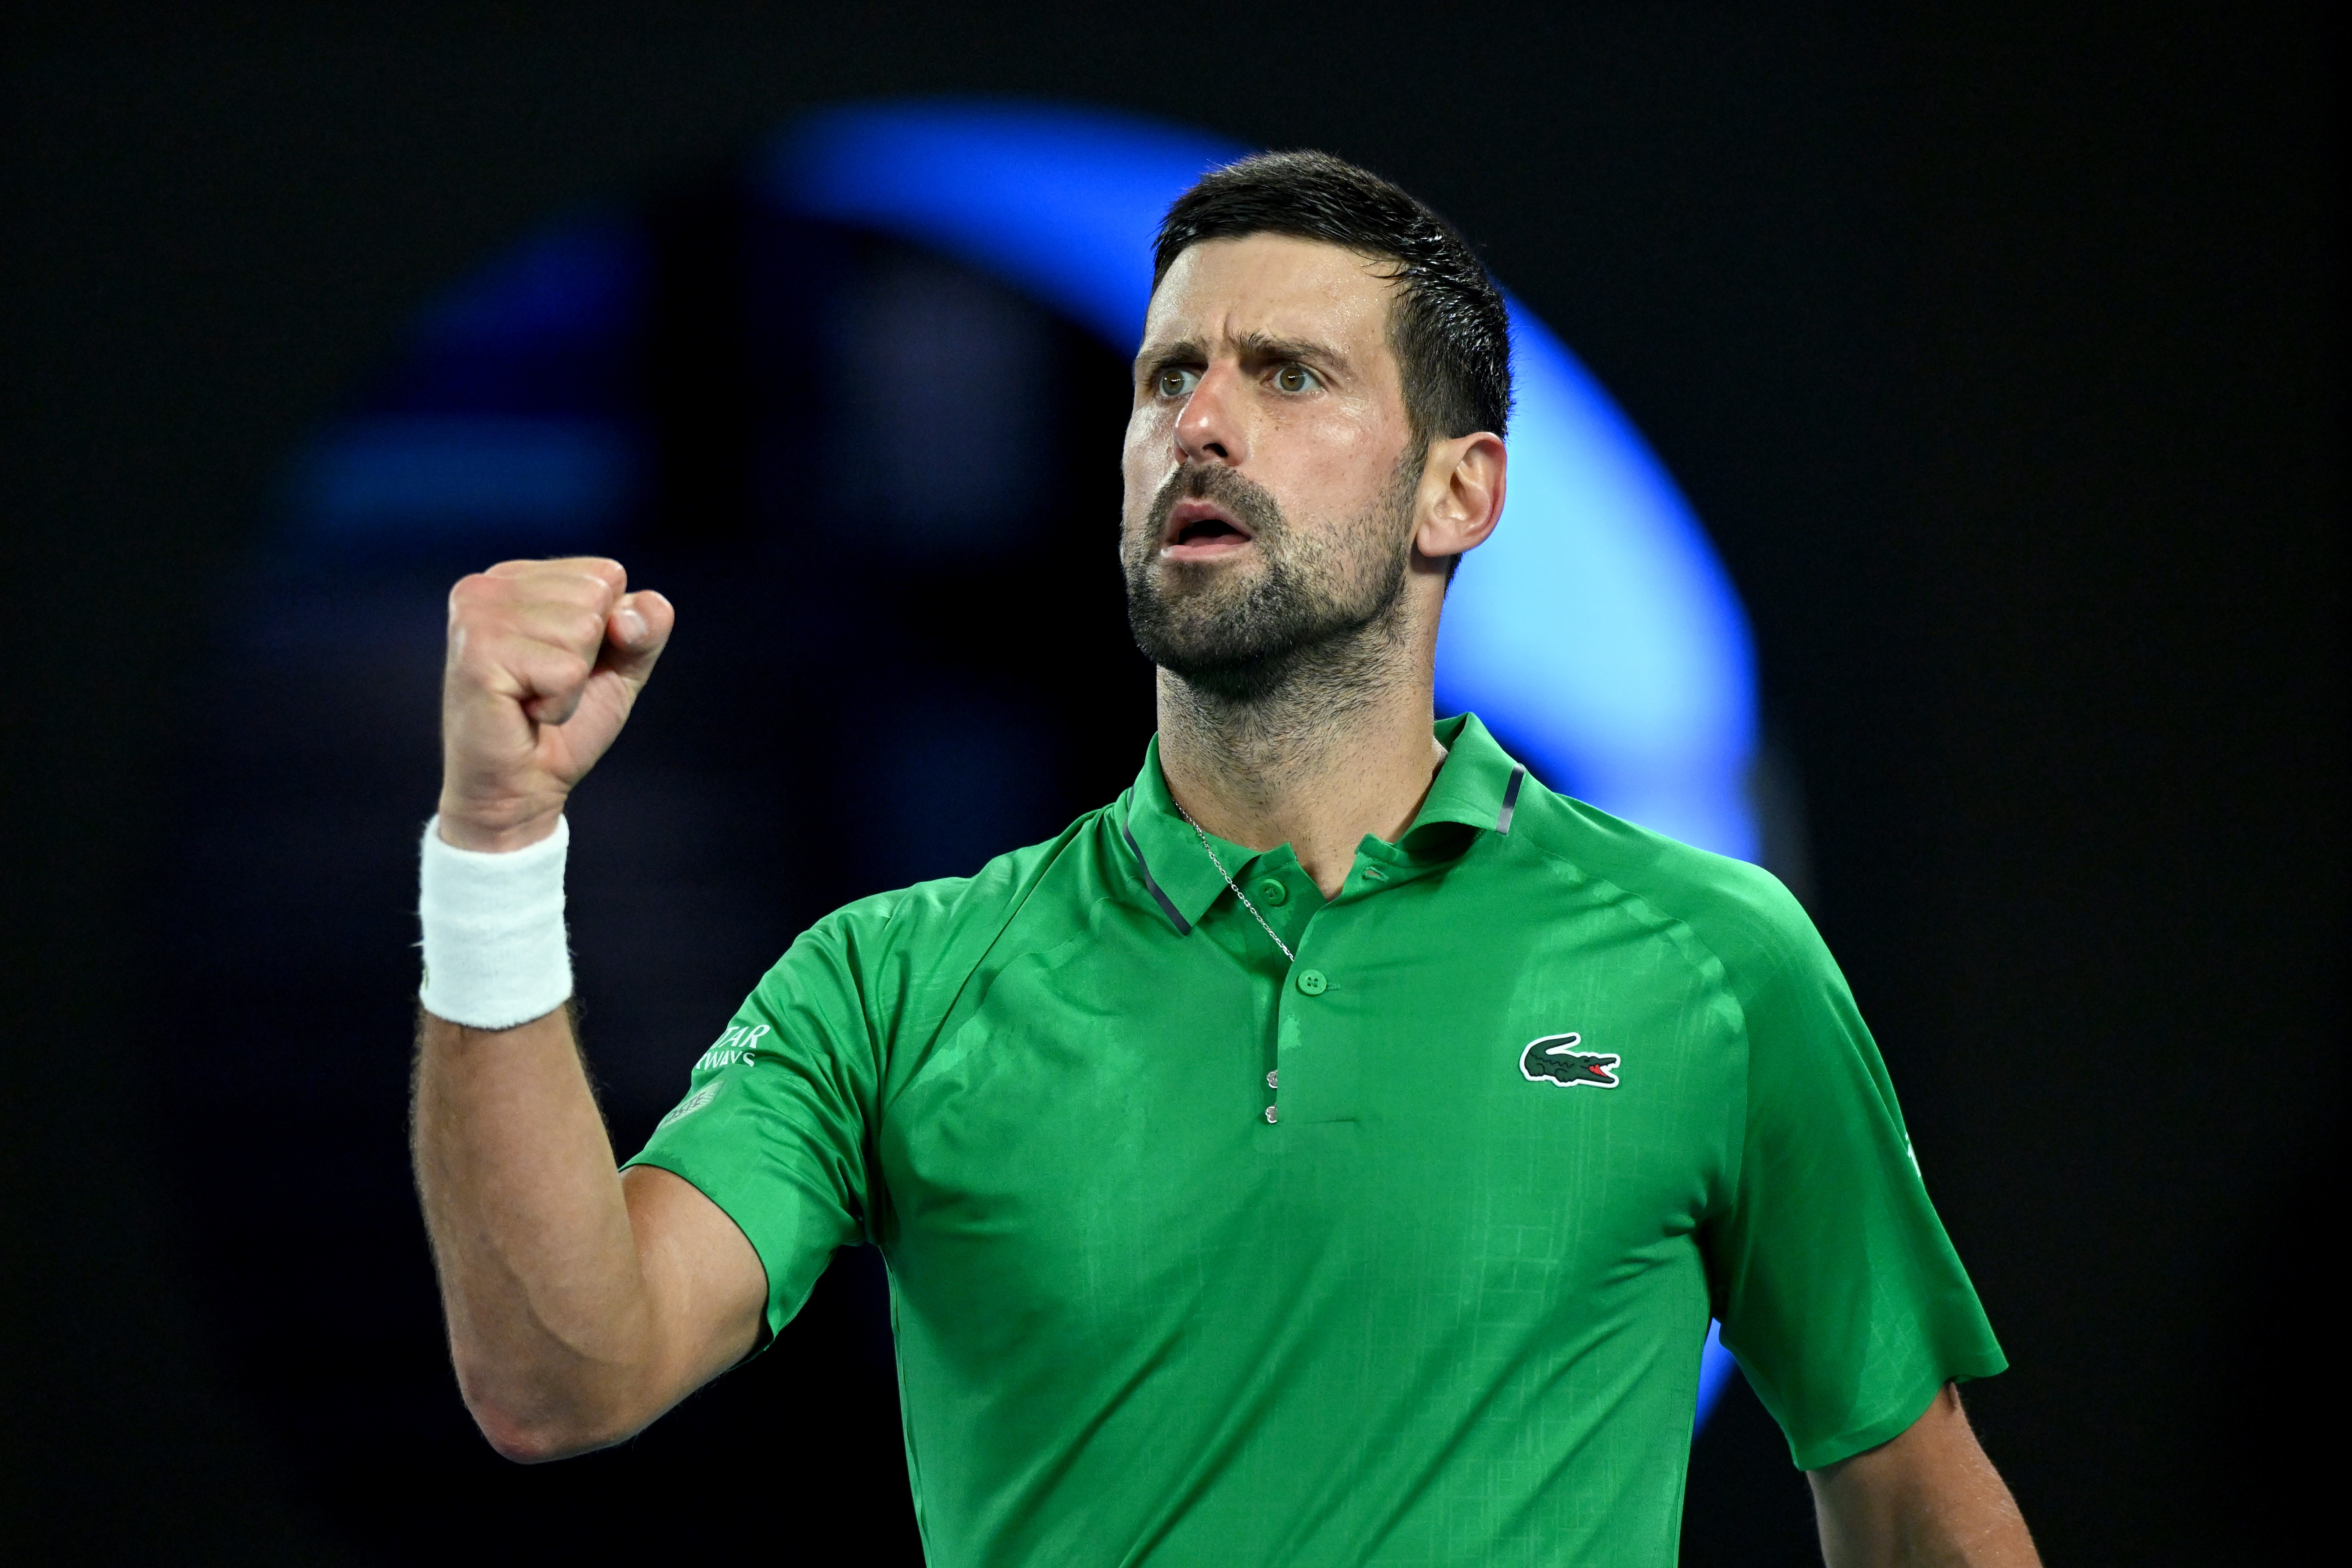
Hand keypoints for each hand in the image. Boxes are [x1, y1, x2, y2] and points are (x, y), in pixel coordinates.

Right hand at [437, 557, 673, 851]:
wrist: (520, 789)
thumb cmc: (562, 725)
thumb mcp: (621, 665)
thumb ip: (646, 625)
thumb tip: (627, 615)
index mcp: (516, 577)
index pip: (606, 573)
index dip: (609, 630)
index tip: (564, 663)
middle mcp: (486, 586)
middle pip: (596, 596)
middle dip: (589, 653)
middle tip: (547, 685)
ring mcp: (476, 617)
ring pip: (584, 628)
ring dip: (572, 680)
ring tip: (534, 698)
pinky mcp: (477, 655)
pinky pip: (566, 670)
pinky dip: (560, 704)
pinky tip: (526, 713)